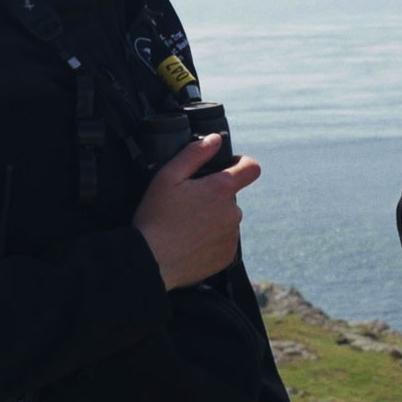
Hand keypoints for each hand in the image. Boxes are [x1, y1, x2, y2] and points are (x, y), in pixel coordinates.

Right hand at [133, 136, 261, 289]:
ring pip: (226, 220)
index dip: (241, 164)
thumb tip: (215, 140)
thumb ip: (195, 154)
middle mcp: (233, 213)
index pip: (251, 168)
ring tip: (185, 227)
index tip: (228, 167)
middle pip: (231, 197)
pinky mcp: (227, 256)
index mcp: (221, 190)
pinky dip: (211, 240)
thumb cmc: (156, 217)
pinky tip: (189, 242)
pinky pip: (224, 242)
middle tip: (187, 205)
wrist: (150, 261)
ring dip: (212, 220)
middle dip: (214, 197)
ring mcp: (231, 236)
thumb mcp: (168, 176)